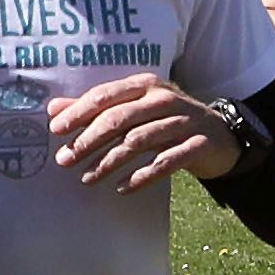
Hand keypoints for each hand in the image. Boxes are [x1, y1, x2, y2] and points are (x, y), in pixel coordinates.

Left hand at [49, 72, 246, 190]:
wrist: (221, 135)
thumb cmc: (168, 120)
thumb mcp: (136, 108)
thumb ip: (96, 108)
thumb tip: (53, 109)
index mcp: (146, 86)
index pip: (106, 96)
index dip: (79, 112)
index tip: (56, 130)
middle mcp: (165, 100)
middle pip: (120, 119)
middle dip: (89, 140)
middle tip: (66, 159)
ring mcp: (184, 122)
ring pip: (139, 141)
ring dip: (110, 162)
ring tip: (87, 178)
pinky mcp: (198, 145)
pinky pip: (166, 162)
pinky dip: (142, 176)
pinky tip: (123, 188)